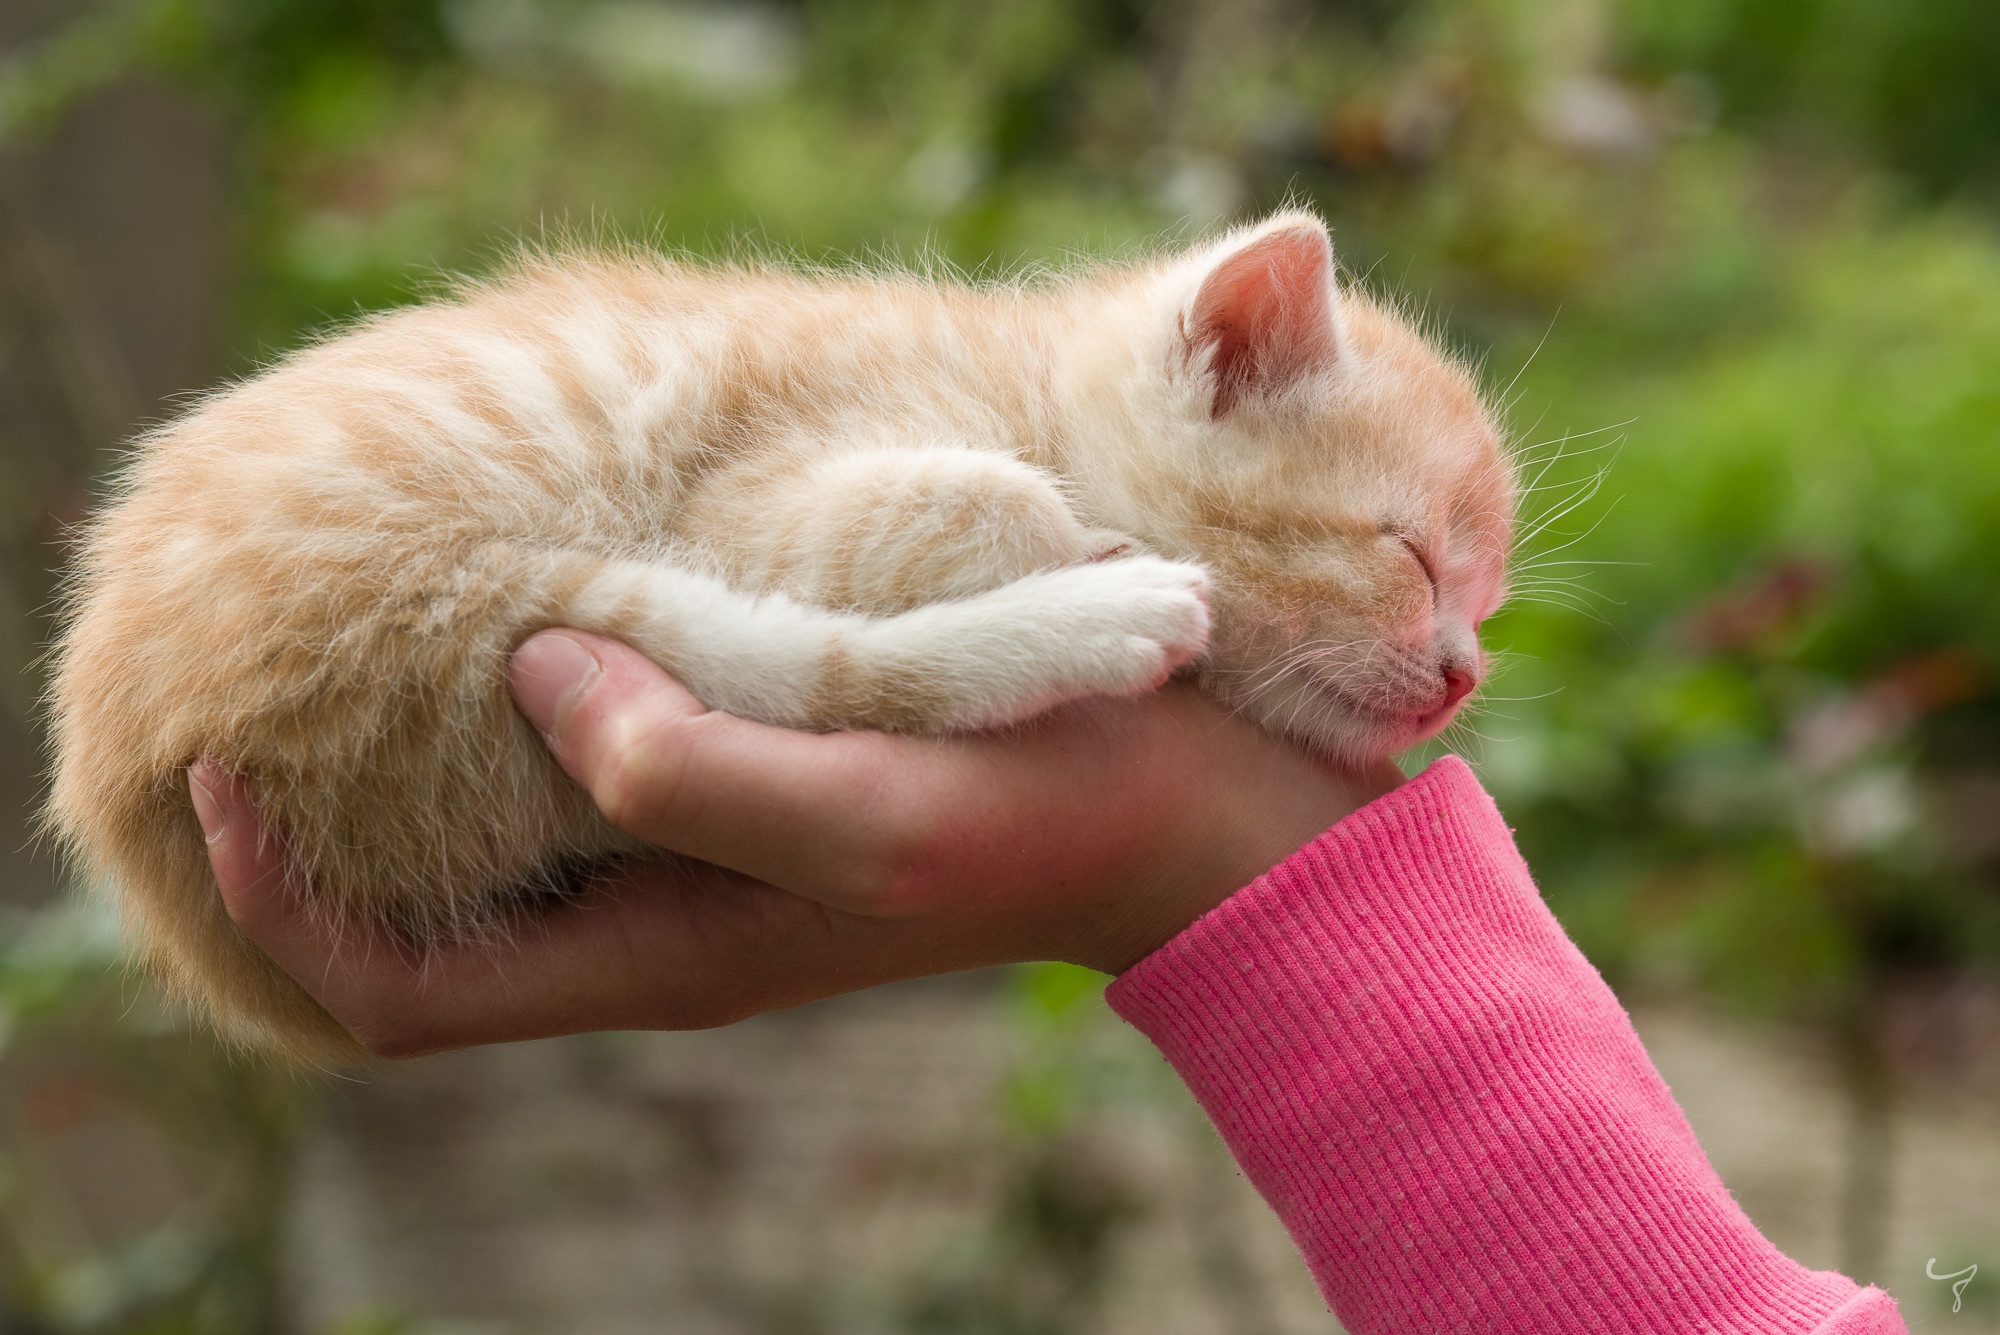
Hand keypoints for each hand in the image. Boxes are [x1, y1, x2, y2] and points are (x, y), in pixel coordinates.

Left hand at [192, 631, 1402, 1056]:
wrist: (1182, 821)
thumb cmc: (1045, 810)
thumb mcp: (870, 802)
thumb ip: (690, 762)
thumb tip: (530, 670)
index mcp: (666, 952)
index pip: (396, 993)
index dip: (278, 903)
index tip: (226, 766)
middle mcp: (665, 924)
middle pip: (425, 928)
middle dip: (318, 837)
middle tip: (267, 688)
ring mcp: (711, 867)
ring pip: (503, 848)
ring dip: (420, 766)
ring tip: (374, 639)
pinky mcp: (758, 799)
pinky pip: (595, 779)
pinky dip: (532, 716)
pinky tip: (542, 617)